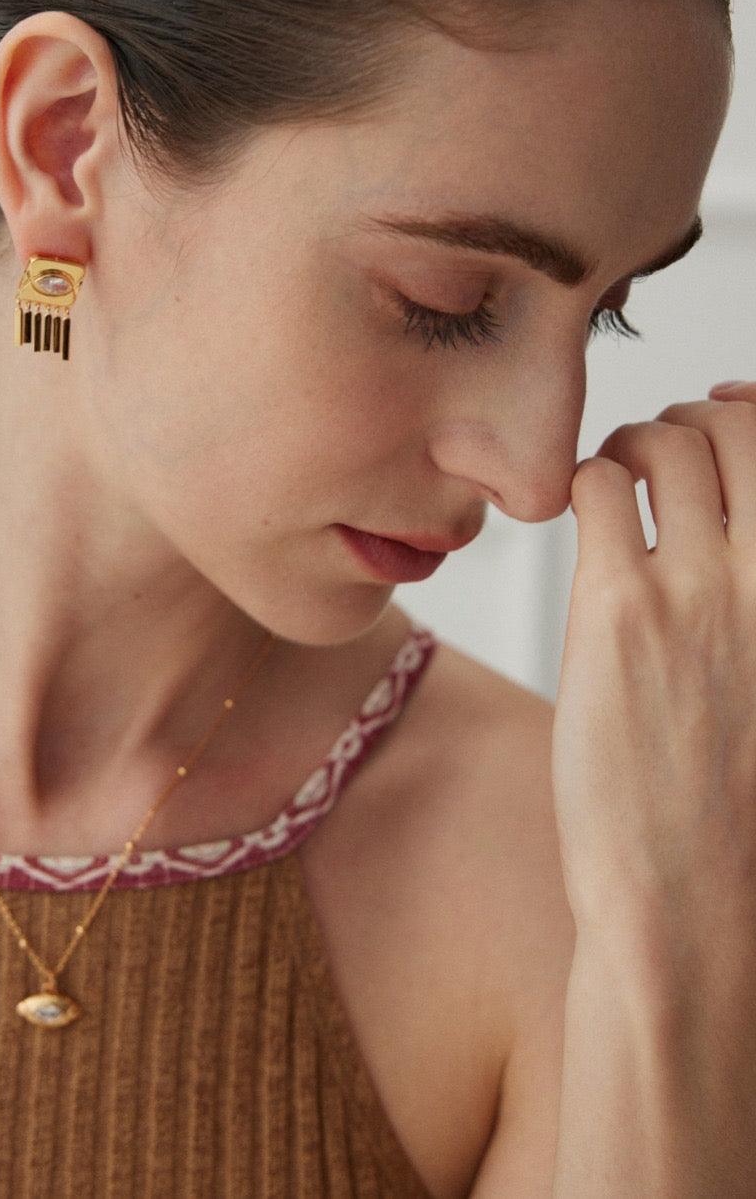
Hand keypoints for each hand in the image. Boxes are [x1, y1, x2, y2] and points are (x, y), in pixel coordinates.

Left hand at [552, 381, 755, 950]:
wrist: (696, 901)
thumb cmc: (738, 807)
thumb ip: (755, 601)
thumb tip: (732, 527)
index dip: (754, 414)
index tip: (728, 414)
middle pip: (738, 430)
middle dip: (693, 423)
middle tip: (661, 455)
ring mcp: (704, 589)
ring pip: (667, 442)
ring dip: (633, 446)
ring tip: (614, 485)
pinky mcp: (619, 608)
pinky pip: (597, 487)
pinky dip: (584, 483)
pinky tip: (578, 523)